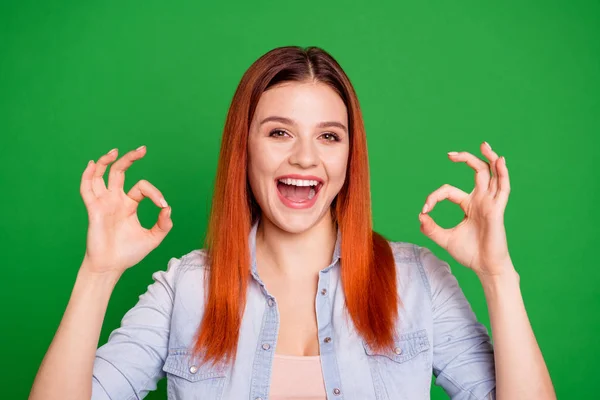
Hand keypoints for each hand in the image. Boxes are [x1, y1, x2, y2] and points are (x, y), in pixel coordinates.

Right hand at [79, 146, 172, 274]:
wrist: (111, 267)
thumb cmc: (129, 253)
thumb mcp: (153, 238)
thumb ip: (163, 224)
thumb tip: (168, 208)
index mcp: (129, 204)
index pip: (142, 187)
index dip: (155, 193)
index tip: (163, 206)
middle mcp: (116, 200)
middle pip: (119, 171)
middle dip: (130, 158)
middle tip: (143, 149)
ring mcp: (104, 202)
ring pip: (101, 175)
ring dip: (106, 161)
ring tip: (115, 151)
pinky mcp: (94, 209)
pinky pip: (87, 189)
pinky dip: (87, 175)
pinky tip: (91, 164)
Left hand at [418, 141, 513, 276]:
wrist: (485, 268)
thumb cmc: (470, 253)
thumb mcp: (445, 239)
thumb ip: (431, 228)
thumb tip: (420, 217)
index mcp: (468, 205)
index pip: (449, 191)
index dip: (434, 197)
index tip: (425, 210)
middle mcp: (480, 201)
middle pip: (477, 172)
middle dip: (465, 159)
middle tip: (450, 154)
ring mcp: (490, 203)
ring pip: (492, 175)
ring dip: (489, 158)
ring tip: (484, 144)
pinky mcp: (497, 210)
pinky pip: (502, 188)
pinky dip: (502, 174)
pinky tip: (499, 161)